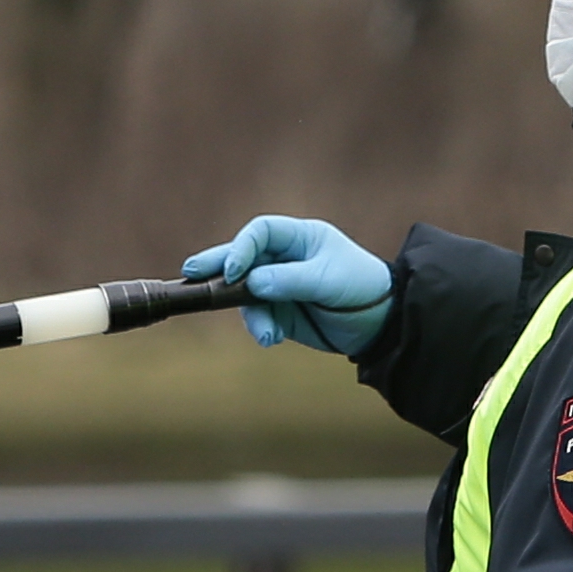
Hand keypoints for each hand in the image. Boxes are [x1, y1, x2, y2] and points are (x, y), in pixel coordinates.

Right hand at [182, 216, 392, 353]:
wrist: (382, 324)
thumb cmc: (361, 287)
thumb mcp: (327, 281)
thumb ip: (290, 280)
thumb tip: (252, 282)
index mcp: (300, 238)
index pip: (260, 233)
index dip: (241, 247)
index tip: (232, 270)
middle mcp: (285, 259)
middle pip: (243, 258)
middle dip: (217, 266)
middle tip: (190, 272)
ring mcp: (281, 285)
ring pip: (247, 295)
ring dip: (252, 315)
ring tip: (267, 334)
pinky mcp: (282, 312)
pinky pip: (260, 317)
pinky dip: (262, 328)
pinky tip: (273, 339)